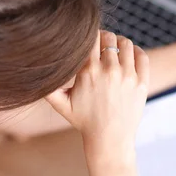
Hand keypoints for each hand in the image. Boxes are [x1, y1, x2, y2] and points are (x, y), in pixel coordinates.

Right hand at [46, 31, 149, 170]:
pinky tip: (129, 56)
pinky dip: (136, 52)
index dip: (90, 36)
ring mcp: (127, 76)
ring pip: (126, 44)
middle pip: (109, 38)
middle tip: (102, 45)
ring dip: (120, 43)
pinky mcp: (141, 83)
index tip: (89, 42)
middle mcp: (109, 70)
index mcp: (88, 71)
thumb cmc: (84, 121)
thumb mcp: (61, 105)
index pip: (91, 38)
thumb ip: (48, 88)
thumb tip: (33, 73)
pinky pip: (141, 56)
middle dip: (104, 39)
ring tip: (116, 50)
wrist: (109, 139)